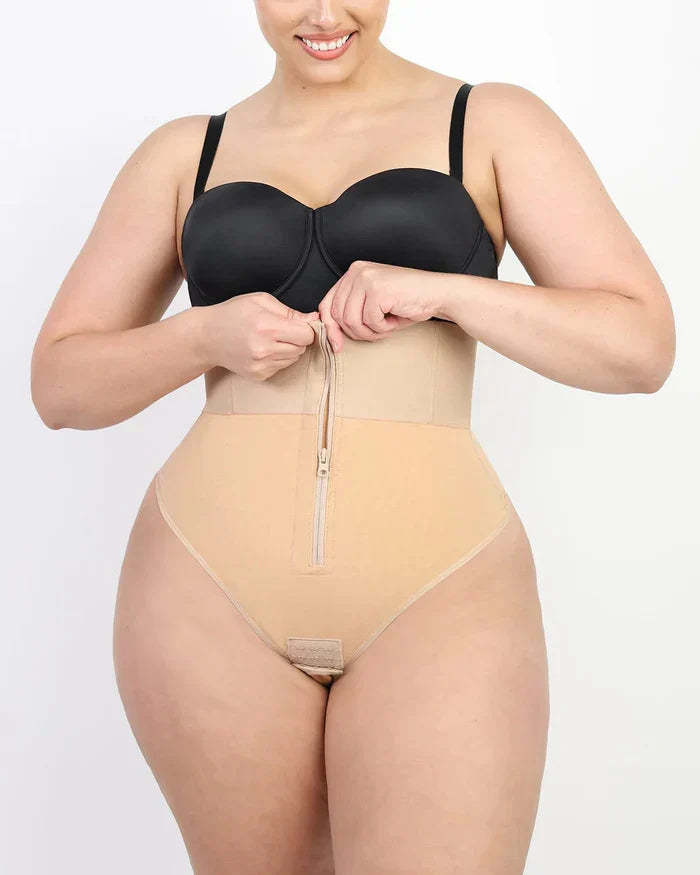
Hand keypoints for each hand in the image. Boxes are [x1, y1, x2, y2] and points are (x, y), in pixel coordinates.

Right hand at [202, 292, 318, 380]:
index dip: (306, 328)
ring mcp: (260, 365)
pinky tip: (263, 349)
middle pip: (302, 348)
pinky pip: (282, 367)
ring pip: (294, 358)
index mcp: (266, 327)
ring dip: (289, 348)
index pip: (306, 335)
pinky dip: (278, 358)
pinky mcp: (258, 375)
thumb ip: (290, 312)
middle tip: (282, 330)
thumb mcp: (261, 301)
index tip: (299, 324)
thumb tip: (315, 319)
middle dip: (298, 338)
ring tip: (270, 339)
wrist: (207, 336)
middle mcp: (263, 349)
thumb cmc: (233, 314)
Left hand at [317, 260, 442, 351]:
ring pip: (351, 320)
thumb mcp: (372, 306)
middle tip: (376, 333)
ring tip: (387, 326)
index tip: (336, 346)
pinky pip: (369, 321)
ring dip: (370, 332)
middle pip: (337, 315)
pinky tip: (395, 320)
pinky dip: (383, 328)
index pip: (327, 303)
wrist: (437, 294)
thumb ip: (352, 313)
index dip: (330, 328)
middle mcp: (356, 271)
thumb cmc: (408, 302)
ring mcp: (366, 278)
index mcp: (353, 273)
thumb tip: (330, 335)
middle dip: (355, 332)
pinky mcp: (377, 289)